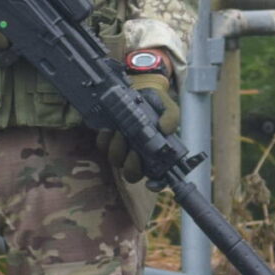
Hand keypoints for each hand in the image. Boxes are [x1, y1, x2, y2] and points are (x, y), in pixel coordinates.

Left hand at [97, 66, 180, 183]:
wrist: (140, 89)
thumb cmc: (156, 103)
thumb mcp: (168, 107)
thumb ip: (171, 117)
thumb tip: (166, 129)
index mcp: (157, 154)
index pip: (158, 178)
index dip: (156, 185)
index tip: (152, 183)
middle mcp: (139, 156)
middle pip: (132, 174)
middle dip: (131, 164)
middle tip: (134, 148)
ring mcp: (122, 149)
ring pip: (116, 161)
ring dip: (118, 149)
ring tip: (121, 131)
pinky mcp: (108, 140)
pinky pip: (102, 146)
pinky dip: (105, 139)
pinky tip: (109, 128)